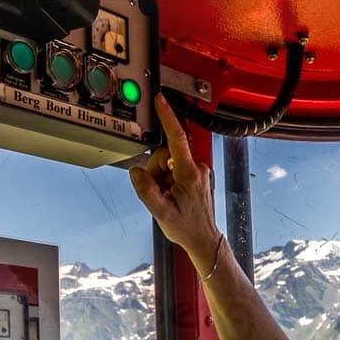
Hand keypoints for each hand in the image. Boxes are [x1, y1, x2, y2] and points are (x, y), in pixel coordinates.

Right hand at [128, 94, 220, 266]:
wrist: (202, 238)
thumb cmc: (186, 227)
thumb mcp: (161, 213)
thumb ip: (146, 191)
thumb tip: (137, 172)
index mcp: (189, 173)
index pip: (176, 138)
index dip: (167, 117)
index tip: (161, 101)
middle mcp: (196, 168)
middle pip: (164, 154)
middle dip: (155, 170)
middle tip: (159, 191)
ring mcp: (197, 171)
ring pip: (167, 162)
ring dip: (161, 177)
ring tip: (167, 195)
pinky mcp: (195, 175)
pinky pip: (173, 170)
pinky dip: (167, 180)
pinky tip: (171, 194)